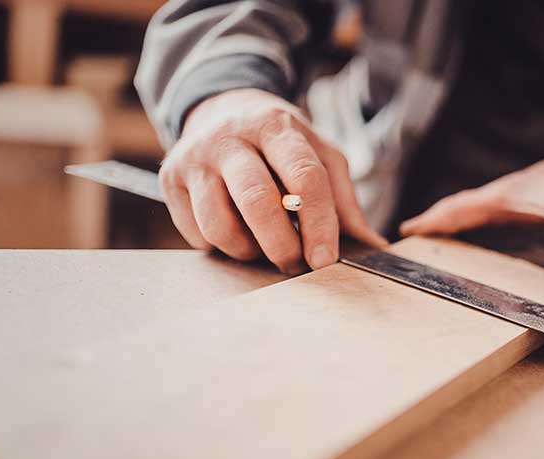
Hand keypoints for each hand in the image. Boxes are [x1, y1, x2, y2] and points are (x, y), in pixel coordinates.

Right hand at [160, 89, 387, 272]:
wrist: (221, 109)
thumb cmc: (281, 144)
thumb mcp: (319, 155)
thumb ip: (344, 200)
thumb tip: (374, 246)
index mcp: (276, 126)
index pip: (304, 177)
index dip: (318, 224)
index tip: (325, 260)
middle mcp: (231, 137)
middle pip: (257, 201)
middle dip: (281, 245)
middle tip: (295, 264)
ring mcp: (195, 157)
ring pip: (220, 224)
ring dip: (248, 250)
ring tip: (264, 247)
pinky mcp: (170, 178)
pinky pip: (196, 233)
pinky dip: (221, 246)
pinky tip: (237, 234)